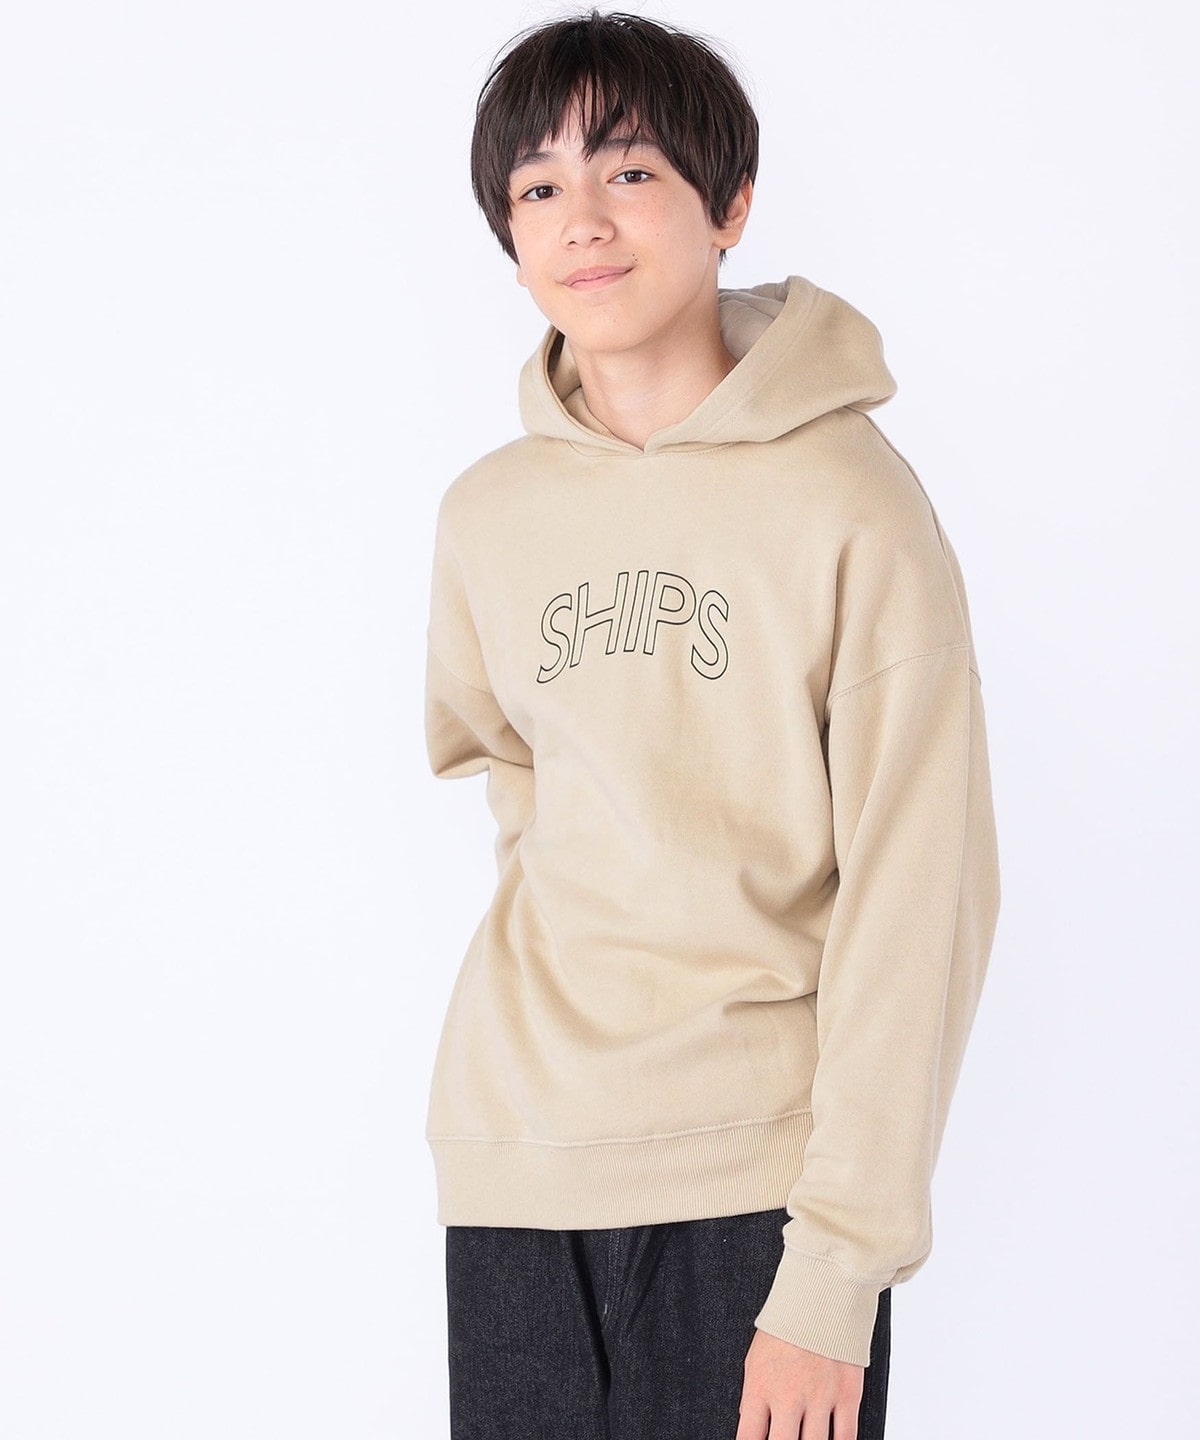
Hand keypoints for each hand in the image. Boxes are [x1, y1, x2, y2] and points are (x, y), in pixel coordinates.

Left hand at [735, 1326, 863, 1438]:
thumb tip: (751, 1427)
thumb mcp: (756, 1360)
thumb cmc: (785, 1330)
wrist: (821, 1295)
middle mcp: (788, 1397)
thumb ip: (753, 1398)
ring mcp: (819, 1397)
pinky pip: (846, 1437)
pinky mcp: (847, 1394)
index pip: (748, 1438)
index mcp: (760, 1387)